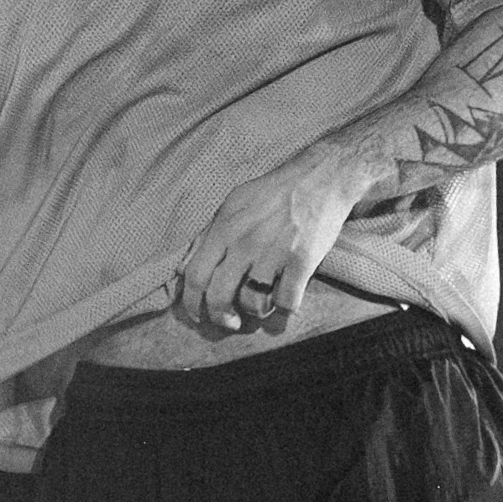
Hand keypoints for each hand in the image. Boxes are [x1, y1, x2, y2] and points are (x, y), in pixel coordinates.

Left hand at [170, 153, 363, 339]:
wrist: (320, 178)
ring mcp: (273, 253)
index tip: (196, 315)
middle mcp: (244, 243)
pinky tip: (286, 301)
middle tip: (229, 323)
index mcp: (223, 229)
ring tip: (261, 307)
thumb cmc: (272, 193)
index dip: (191, 303)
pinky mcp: (302, 261)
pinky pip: (287, 301)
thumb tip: (182, 268)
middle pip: (219, 295)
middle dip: (220, 318)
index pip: (195, 276)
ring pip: (253, 303)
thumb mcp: (231, 205)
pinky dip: (285, 309)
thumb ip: (206, 236)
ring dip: (255, 312)